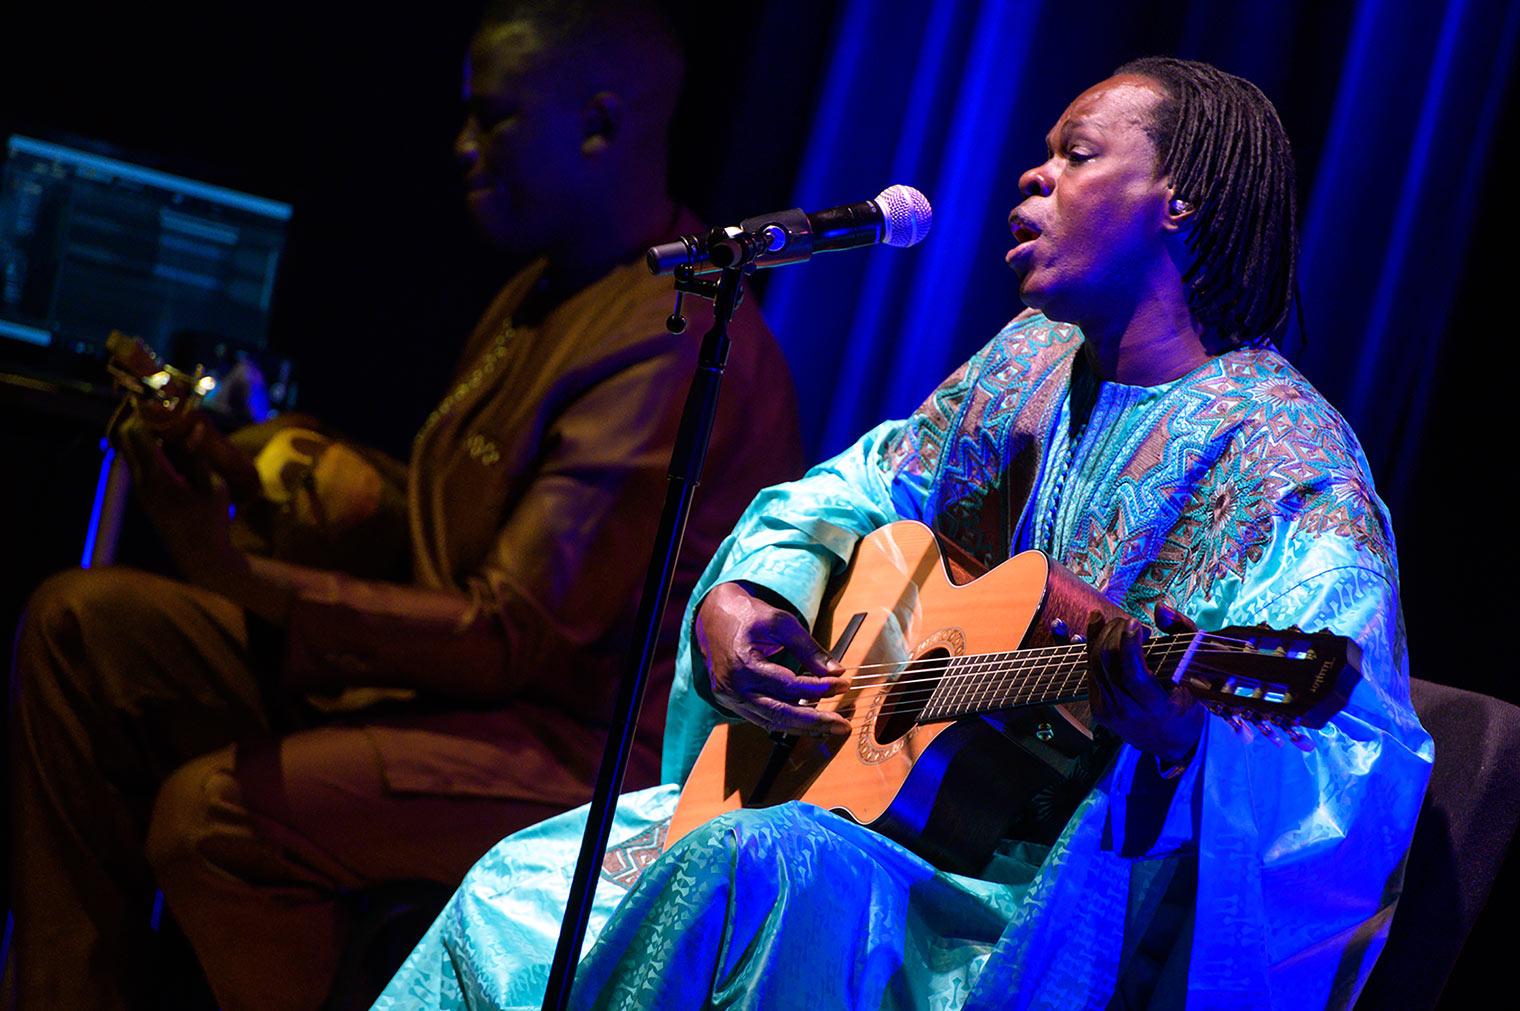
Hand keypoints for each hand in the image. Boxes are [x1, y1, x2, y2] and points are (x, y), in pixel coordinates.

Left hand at [117, 413, 247, 591]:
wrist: (199, 554)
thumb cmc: (211, 521)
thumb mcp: (213, 488)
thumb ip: (199, 458)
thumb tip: (194, 428)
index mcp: (158, 478)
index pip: (138, 434)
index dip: (145, 412)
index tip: (160, 397)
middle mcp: (142, 482)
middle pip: (126, 438)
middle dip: (139, 417)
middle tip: (160, 404)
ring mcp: (140, 489)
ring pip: (129, 449)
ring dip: (143, 432)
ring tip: (166, 420)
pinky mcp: (144, 494)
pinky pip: (137, 461)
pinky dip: (147, 446)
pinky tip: (168, 442)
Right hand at [694, 581, 850, 735]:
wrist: (714, 618)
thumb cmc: (748, 616)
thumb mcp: (781, 623)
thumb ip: (808, 649)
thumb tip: (836, 671)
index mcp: (743, 664)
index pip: (788, 685)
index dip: (819, 687)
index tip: (843, 684)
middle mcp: (734, 687)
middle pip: (779, 713)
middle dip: (815, 721)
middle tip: (842, 724)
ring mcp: (730, 699)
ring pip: (771, 722)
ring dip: (804, 728)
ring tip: (831, 727)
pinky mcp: (732, 704)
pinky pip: (762, 719)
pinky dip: (787, 723)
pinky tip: (809, 724)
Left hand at [1084, 604, 1203, 765]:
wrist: (1171, 739)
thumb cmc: (1187, 699)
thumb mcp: (1196, 668)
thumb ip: (1183, 632)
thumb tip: (1159, 608)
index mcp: (1156, 707)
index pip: (1134, 674)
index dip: (1130, 645)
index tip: (1136, 623)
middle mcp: (1128, 712)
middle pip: (1108, 663)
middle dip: (1116, 632)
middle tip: (1131, 622)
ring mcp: (1109, 712)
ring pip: (1094, 664)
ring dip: (1103, 635)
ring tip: (1119, 623)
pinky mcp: (1097, 709)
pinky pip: (1089, 671)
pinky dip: (1092, 646)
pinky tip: (1099, 627)